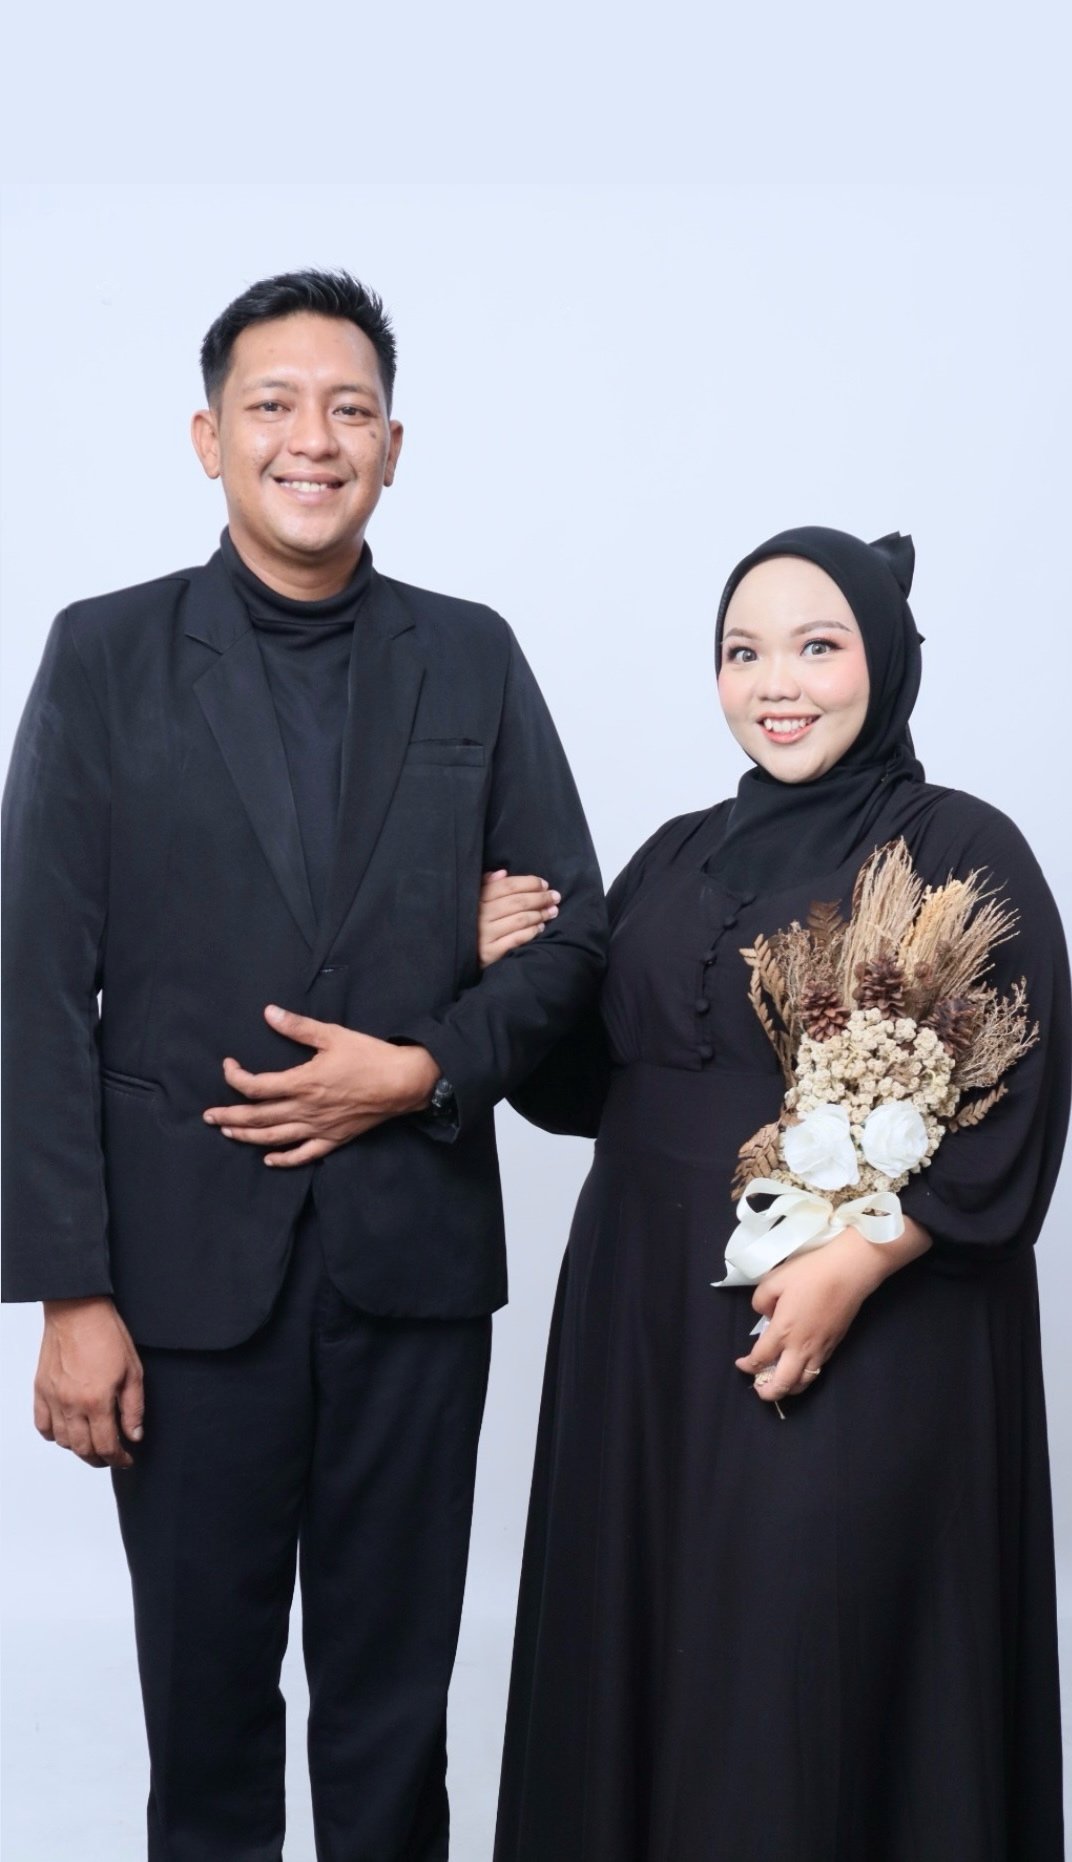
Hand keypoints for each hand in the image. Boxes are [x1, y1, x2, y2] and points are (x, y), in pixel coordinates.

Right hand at [35, 1297, 143, 1469]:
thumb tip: (134, 1435)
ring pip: (63, 1441)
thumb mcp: (133, 1371)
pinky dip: (54, 1435)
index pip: (107, 1445)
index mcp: (97, 1401)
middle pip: (83, 1449)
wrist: (77, 1310)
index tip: (127, 1460)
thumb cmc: (107, 1334)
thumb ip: (133, 1407)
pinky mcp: (40, 1390)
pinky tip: (68, 1431)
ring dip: (79, 1448)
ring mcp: (53, 1398)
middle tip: (111, 1457)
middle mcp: (71, 1405)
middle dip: (100, 1459)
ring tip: (93, 1444)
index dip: (119, 1459)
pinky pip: (43, 1425)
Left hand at [203, 1005, 440, 1165]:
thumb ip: (298, 1027)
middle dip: (229, 1117)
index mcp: (302, 1083)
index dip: (235, 1078)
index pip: (256, 1086)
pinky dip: (284, 1159)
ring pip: (274, 1138)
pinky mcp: (333, 1139)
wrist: (403, 1083)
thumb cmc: (369, 1056)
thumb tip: (269, 1013)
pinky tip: (269, 1159)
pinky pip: (304, 1154)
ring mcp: (318, 1128)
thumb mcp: (332, 1035)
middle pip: (257, 1117)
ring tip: (228, 1133)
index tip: (228, 1066)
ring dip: (247, 1137)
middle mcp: (305, 1109)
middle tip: (209, 1116)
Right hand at [478, 870, 559, 967]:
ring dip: (540, 914)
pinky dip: (531, 932)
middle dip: (540, 898)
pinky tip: (540, 928)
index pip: (507, 885)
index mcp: (477, 898)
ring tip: (552, 912)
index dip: (529, 883)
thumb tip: (503, 873)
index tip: (544, 884)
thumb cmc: (473, 922)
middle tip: (555, 897)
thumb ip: (487, 885)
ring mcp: (484, 934)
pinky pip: (516, 939)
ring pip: (519, 920)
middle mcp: (480, 915)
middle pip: (517, 902)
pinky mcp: (489, 952)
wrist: (459, 952)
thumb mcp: (475, 900)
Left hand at [735, 1218, 930, 1403]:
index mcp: (782, 1331)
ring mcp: (820, 1350)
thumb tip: (765, 1315)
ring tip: (779, 1385)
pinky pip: (817, 1372)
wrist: (848, 1272)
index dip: (747, 1366)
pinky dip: (804, 1378)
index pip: (760, 1359)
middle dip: (768, 1392)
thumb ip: (761, 1301)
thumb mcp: (774, 1280)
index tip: (741, 1363)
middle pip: (782, 1383)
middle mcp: (800, 1348)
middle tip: (759, 1389)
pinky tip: (799, 1370)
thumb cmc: (810, 1273)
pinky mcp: (834, 1346)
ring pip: (803, 1383)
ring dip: (788, 1389)